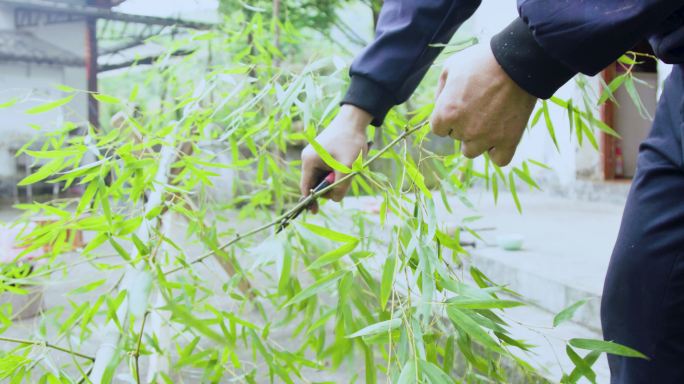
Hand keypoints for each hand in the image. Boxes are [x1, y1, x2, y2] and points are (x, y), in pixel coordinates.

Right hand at [300, 104, 371, 212]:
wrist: (355, 119)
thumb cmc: (350, 142)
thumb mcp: (347, 168)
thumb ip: (340, 187)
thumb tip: (334, 199)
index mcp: (309, 162)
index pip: (306, 188)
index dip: (310, 201)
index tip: (315, 212)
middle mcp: (308, 158)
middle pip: (316, 183)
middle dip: (330, 186)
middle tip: (346, 180)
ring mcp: (315, 155)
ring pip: (323, 176)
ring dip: (336, 178)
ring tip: (349, 168)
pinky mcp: (323, 153)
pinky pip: (328, 169)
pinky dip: (337, 171)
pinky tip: (347, 163)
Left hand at [430, 45, 536, 165]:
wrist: (519, 60)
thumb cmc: (482, 60)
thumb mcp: (451, 66)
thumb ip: (440, 90)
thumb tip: (439, 105)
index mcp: (446, 112)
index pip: (438, 128)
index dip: (447, 116)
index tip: (459, 104)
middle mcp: (464, 129)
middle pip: (456, 137)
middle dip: (463, 124)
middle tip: (479, 104)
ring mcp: (487, 137)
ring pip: (472, 151)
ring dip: (477, 139)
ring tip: (489, 120)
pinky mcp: (509, 140)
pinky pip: (499, 159)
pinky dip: (498, 151)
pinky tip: (500, 136)